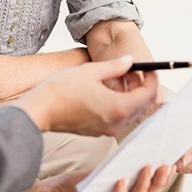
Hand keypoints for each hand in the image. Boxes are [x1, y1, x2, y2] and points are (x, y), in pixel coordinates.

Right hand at [11, 56, 157, 136]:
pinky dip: (117, 102)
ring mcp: (107, 129)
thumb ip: (115, 66)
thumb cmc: (62, 91)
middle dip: (139, 85)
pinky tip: (104, 88)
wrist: (40, 110)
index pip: (148, 94)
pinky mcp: (96, 130)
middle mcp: (117, 122)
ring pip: (128, 110)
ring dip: (127, 93)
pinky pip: (116, 116)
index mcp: (119, 108)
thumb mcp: (91, 71)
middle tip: (130, 69)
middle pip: (140, 104)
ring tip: (115, 75)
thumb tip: (129, 61)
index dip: (151, 79)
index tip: (148, 68)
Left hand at [12, 165, 176, 191]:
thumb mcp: (97, 174)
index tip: (169, 160)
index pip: (144, 189)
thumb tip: (135, 154)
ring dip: (142, 186)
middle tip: (167, 165)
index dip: (158, 178)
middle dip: (157, 182)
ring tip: (148, 168)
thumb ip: (115, 170)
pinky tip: (123, 182)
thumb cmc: (68, 188)